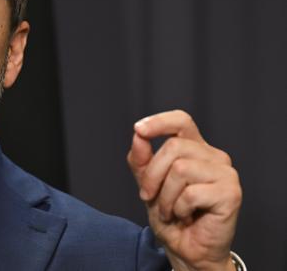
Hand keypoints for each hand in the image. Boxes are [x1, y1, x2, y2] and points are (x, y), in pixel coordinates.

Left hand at [127, 110, 241, 270]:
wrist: (187, 249)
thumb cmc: (170, 216)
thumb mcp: (148, 184)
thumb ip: (141, 160)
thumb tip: (138, 136)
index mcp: (195, 149)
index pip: (181, 121)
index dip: (159, 122)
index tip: (138, 130)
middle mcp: (214, 156)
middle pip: (174, 146)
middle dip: (152, 174)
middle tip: (150, 196)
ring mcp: (225, 173)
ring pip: (180, 169)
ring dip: (165, 196)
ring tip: (170, 210)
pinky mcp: (230, 193)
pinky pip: (191, 193)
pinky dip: (178, 208)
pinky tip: (186, 216)